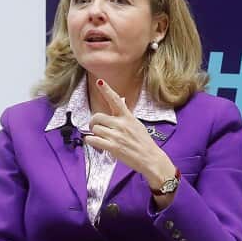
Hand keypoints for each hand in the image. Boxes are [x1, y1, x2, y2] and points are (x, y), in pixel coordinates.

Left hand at [86, 79, 177, 194]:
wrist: (151, 158)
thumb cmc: (144, 143)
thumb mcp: (137, 125)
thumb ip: (126, 116)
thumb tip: (120, 105)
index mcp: (128, 117)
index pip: (116, 100)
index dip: (106, 90)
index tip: (99, 82)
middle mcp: (121, 124)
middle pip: (97, 117)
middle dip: (93, 123)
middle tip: (95, 129)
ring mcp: (117, 136)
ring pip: (95, 129)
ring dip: (94, 134)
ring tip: (100, 140)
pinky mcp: (113, 147)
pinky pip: (92, 140)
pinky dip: (91, 142)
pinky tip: (97, 145)